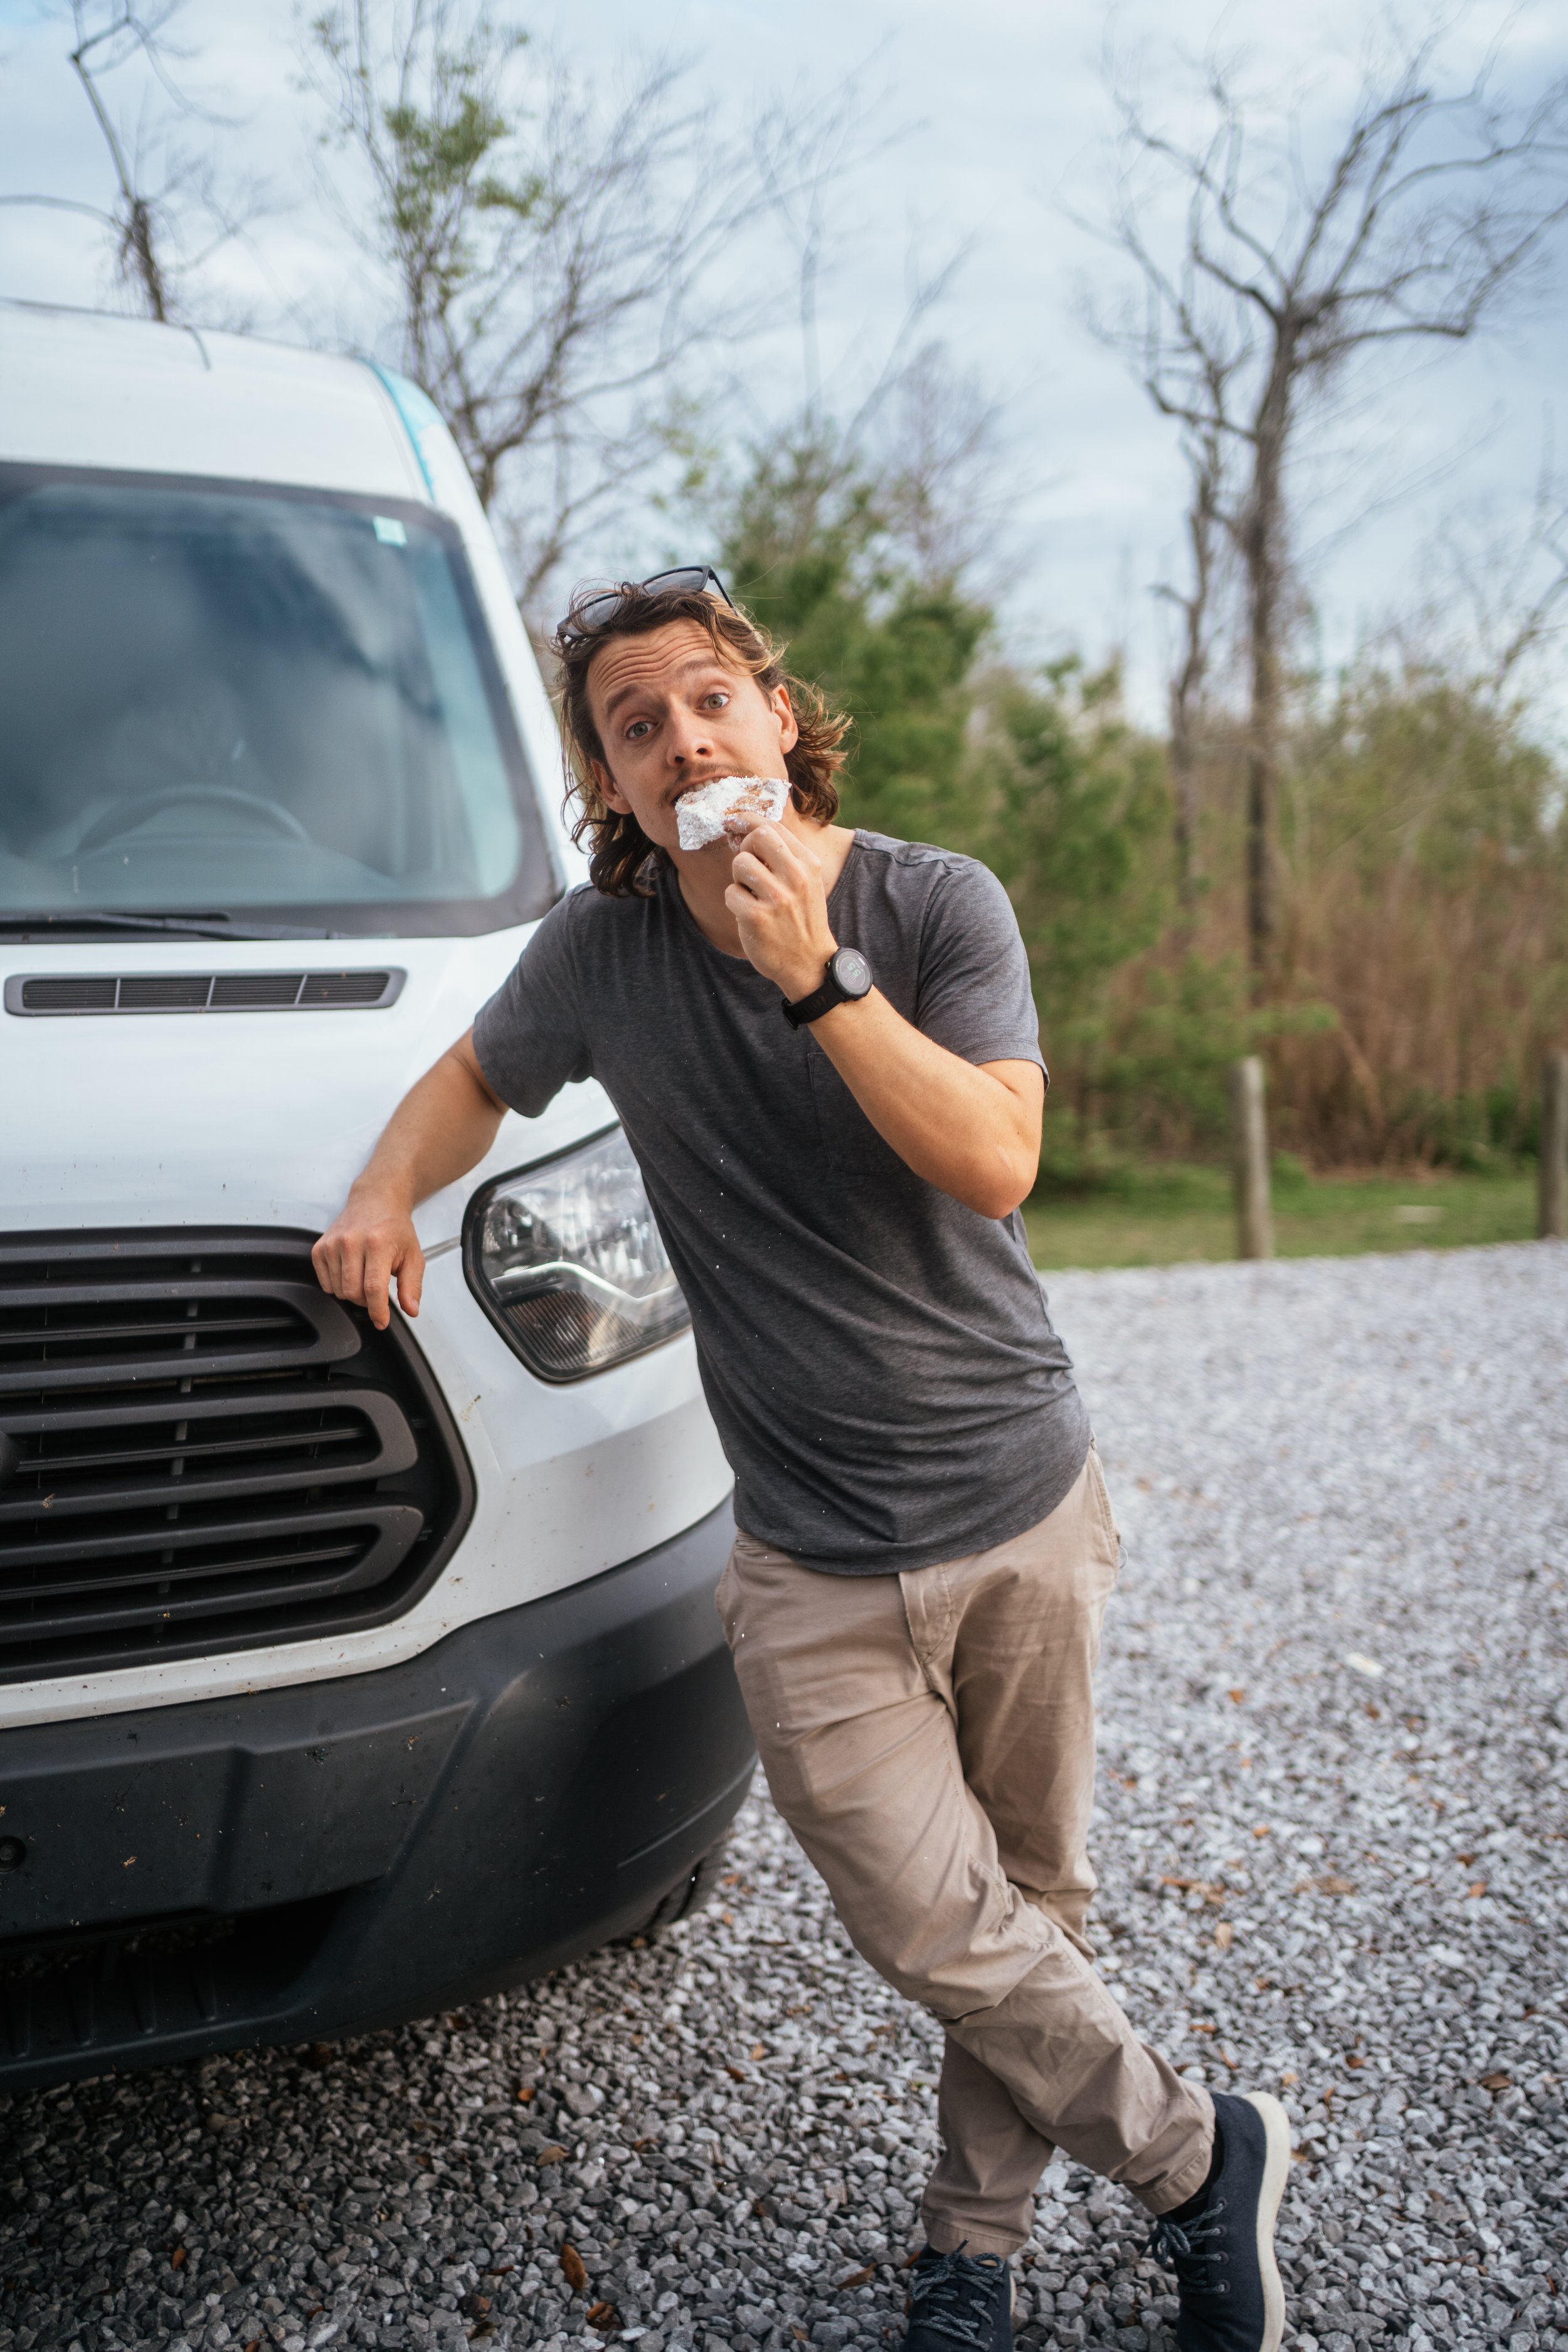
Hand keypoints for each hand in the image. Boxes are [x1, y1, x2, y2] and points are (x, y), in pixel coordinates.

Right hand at [312, 1185, 423, 1329]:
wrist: (375, 1201)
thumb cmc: (394, 1228)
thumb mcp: (413, 1255)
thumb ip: (412, 1285)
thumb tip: (411, 1309)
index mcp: (378, 1244)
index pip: (373, 1288)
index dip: (378, 1311)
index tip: (381, 1321)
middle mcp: (351, 1242)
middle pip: (353, 1293)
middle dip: (367, 1301)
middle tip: (377, 1291)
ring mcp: (332, 1244)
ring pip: (339, 1291)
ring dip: (353, 1293)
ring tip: (365, 1276)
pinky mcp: (320, 1248)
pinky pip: (326, 1283)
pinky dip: (339, 1286)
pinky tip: (351, 1272)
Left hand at [724, 821, 837, 998]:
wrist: (810, 964)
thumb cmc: (802, 920)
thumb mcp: (807, 883)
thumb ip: (784, 857)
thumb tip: (747, 830)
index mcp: (809, 864)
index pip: (773, 827)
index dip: (749, 821)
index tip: (735, 821)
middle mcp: (796, 878)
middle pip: (757, 838)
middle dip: (745, 849)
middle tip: (749, 869)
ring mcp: (777, 898)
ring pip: (740, 864)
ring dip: (739, 879)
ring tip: (752, 895)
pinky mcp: (757, 918)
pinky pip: (731, 893)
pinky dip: (734, 902)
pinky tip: (748, 914)